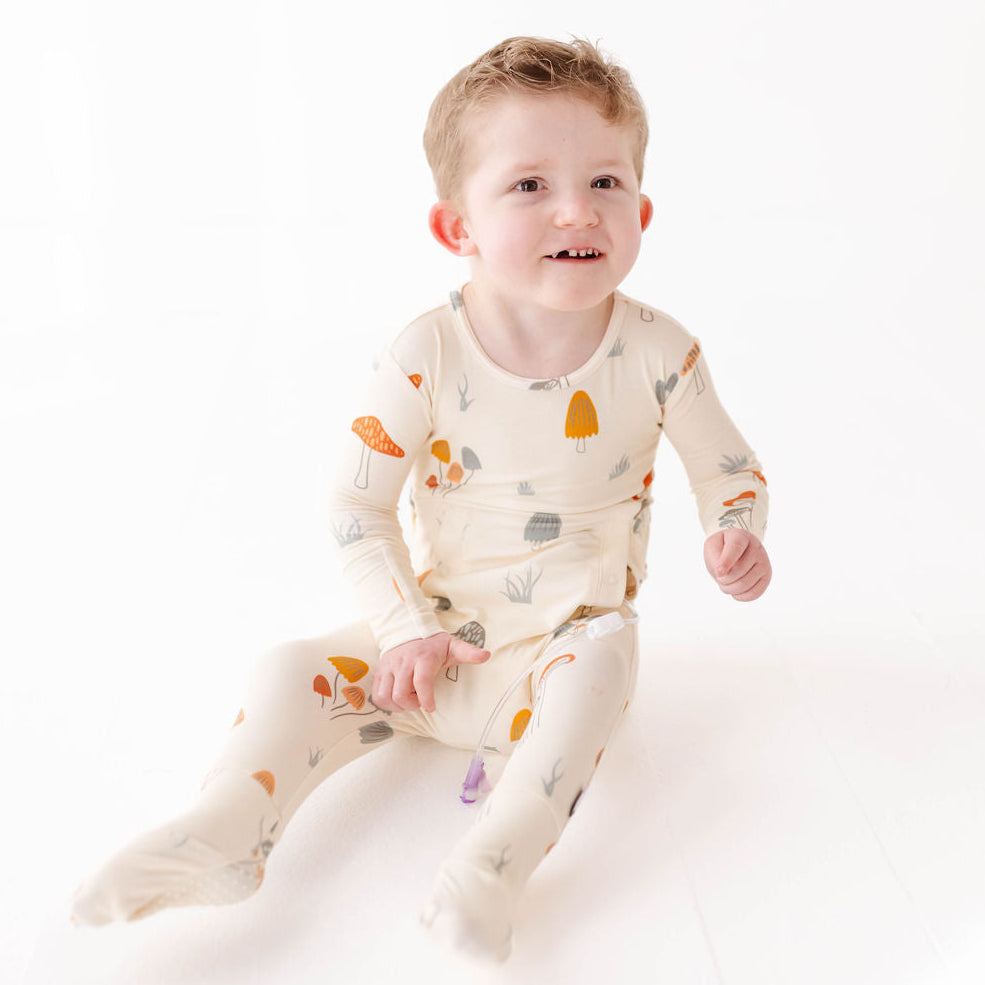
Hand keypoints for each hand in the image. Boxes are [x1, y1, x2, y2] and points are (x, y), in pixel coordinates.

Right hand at [371, 633, 489, 712]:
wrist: (409, 629)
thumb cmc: (434, 644)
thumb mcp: (453, 645)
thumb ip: (468, 652)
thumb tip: (486, 655)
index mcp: (423, 658)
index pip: (421, 682)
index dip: (426, 699)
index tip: (431, 707)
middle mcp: (403, 662)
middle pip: (401, 694)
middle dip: (411, 704)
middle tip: (420, 701)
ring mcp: (389, 666)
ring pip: (385, 696)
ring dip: (397, 705)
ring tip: (409, 700)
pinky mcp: (380, 671)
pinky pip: (376, 693)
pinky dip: (386, 702)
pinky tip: (398, 699)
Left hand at [703, 529, 771, 600]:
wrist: (735, 550)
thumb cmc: (721, 548)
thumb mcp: (712, 547)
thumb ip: (715, 558)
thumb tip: (722, 574)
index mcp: (741, 536)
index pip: (735, 548)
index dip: (726, 561)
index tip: (718, 572)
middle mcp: (756, 548)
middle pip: (737, 571)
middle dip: (723, 579)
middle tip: (720, 576)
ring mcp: (764, 563)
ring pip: (744, 585)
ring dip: (729, 589)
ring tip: (726, 582)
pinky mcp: (767, 577)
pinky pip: (754, 594)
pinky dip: (740, 596)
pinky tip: (735, 591)